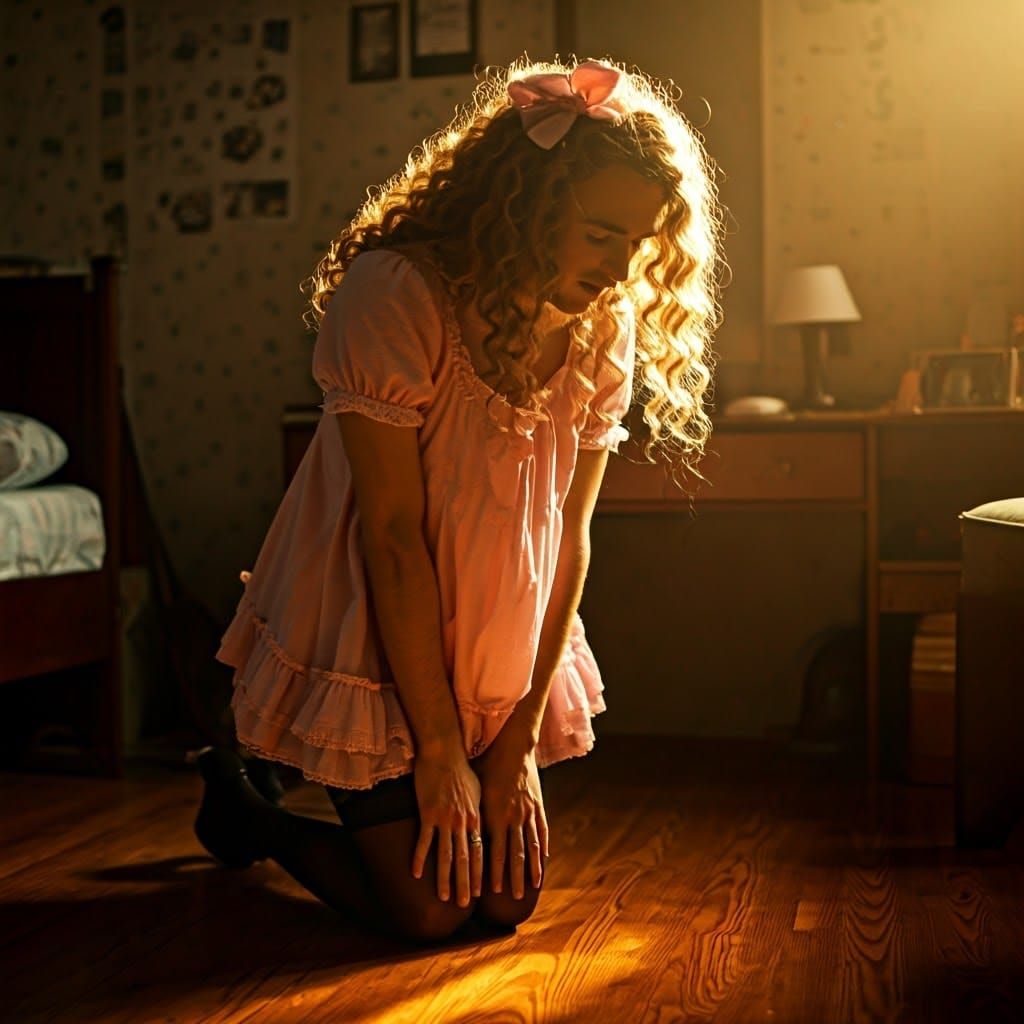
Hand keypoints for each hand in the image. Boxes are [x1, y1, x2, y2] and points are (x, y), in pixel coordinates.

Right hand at [411, 752, 482, 906]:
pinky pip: (424, 841)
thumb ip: (479, 812)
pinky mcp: (428, 813)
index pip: (480, 852)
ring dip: (444, 879)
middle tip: (464, 904)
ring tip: (443, 897)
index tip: (480, 893)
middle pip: (465, 859)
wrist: (444, 751)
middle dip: (465, 884)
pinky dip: (420, 859)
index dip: (479, 874)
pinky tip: (416, 874)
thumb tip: (483, 826)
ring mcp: (445, 819)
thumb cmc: (462, 769)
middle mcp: (463, 822)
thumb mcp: (478, 791)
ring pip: (446, 855)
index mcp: (476, 818)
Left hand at [475, 739, 547, 898]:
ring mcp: (529, 813)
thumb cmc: (489, 764)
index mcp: (495, 814)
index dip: (494, 873)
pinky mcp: (539, 806)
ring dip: (530, 870)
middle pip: (514, 855)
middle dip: (513, 879)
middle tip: (512, 900)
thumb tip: (454, 828)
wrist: (515, 746)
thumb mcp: (476, 786)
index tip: (491, 892)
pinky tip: (542, 863)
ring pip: (530, 848)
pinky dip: (542, 850)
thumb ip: (470, 810)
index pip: (495, 851)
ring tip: (530, 888)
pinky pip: (541, 833)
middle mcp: (513, 817)